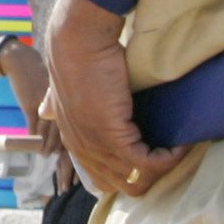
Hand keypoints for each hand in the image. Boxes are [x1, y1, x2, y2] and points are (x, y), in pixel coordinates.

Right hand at [0, 41, 59, 149]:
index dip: (69, 138)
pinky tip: (32, 143)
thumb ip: (56, 101)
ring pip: (47, 130)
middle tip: (55, 155)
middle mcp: (58, 101)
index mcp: (65, 97)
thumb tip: (59, 119)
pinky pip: (33, 125)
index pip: (71, 122)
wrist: (20, 60)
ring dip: (45, 144)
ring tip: (45, 154)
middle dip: (58, 145)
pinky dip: (33, 136)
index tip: (66, 148)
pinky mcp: (30, 104)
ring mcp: (44, 103)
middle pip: (60, 129)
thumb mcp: (51, 86)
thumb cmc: (37, 73)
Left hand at [42, 0, 183, 199]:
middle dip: (149, 175)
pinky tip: (180, 144)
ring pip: (136, 180)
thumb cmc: (78, 55)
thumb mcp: (63, 86)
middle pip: (121, 185)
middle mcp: (82, 147)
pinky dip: (168, 159)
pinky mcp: (111, 135)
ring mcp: (95, 144)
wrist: (78, 37)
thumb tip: (43, 110)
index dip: (129, 173)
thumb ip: (55, 101)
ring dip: (163, 167)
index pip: (102, 178)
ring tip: (177, 148)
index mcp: (73, 138)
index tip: (151, 156)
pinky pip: (146, 164)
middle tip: (169, 154)